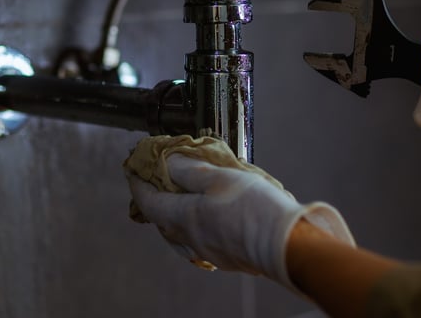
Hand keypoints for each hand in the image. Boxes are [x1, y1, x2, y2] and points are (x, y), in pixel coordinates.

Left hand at [126, 154, 353, 288]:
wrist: (288, 245)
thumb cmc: (255, 209)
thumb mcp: (220, 177)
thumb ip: (190, 170)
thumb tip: (166, 163)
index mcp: (183, 217)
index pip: (148, 200)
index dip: (137, 181)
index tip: (132, 167)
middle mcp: (191, 238)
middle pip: (161, 219)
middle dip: (153, 199)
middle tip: (154, 181)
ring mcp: (208, 251)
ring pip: (178, 234)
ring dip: (173, 216)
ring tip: (177, 201)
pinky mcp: (228, 257)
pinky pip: (199, 242)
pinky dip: (194, 227)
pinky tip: (205, 221)